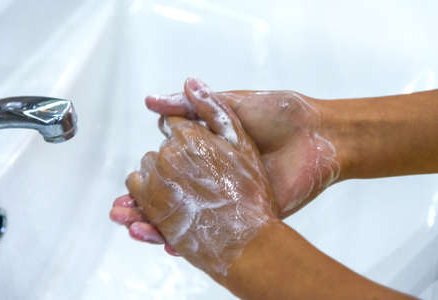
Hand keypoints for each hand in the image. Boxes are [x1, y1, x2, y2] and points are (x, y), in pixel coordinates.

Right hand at [110, 78, 339, 253]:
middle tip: (120, 211)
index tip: (129, 182)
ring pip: (189, 216)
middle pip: (174, 194)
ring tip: (133, 229)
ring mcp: (231, 195)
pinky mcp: (248, 211)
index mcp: (211, 150)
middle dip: (145, 204)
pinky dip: (191, 240)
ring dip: (159, 225)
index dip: (148, 175)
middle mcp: (217, 174)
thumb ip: (193, 106)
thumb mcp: (230, 103)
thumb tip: (151, 101)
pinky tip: (168, 243)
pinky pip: (217, 231)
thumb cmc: (278, 113)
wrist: (319, 134)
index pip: (170, 167)